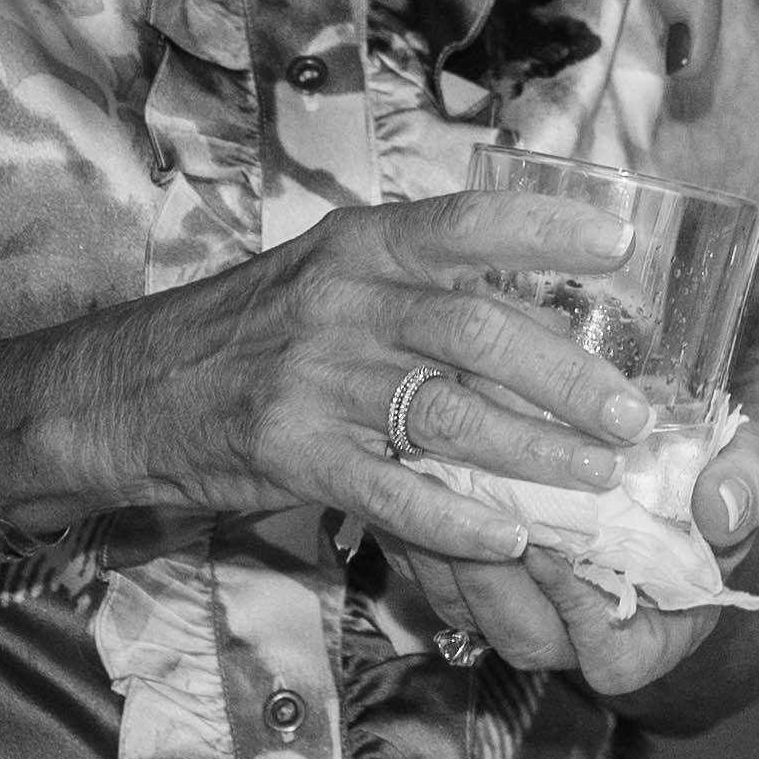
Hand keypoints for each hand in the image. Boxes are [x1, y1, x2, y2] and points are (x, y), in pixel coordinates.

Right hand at [0, 187, 657, 572]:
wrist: (127, 389)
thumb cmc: (247, 332)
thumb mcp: (326, 277)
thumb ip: (417, 287)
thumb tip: (536, 306)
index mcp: (359, 245)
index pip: (464, 223)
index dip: (542, 228)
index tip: (616, 245)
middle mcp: (341, 301)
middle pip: (475, 331)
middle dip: (565, 376)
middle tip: (632, 416)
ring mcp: (314, 379)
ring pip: (445, 414)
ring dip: (532, 452)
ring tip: (596, 481)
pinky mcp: (290, 453)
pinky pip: (388, 489)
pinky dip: (454, 516)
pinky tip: (508, 535)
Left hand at [386, 413, 758, 697]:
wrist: (662, 466)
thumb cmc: (708, 482)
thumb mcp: (747, 476)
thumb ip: (745, 489)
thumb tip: (721, 508)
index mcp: (654, 634)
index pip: (610, 657)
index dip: (578, 609)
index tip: (555, 547)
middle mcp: (581, 640)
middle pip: (524, 639)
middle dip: (496, 579)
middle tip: (482, 509)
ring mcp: (524, 614)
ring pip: (468, 611)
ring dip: (448, 554)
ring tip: (444, 484)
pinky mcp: (476, 581)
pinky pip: (435, 576)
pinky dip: (422, 531)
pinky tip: (421, 473)